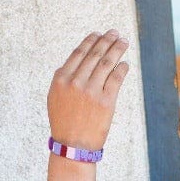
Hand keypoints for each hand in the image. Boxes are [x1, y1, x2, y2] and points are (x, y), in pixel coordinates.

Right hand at [48, 30, 128, 151]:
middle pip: (95, 54)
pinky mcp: (106, 101)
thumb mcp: (55, 98)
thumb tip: (80, 57)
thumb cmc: (64, 123)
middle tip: (115, 33)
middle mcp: (75, 83)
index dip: (90, 41)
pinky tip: (124, 64)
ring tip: (123, 42)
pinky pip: (117, 77)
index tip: (98, 35)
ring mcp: (91, 91)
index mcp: (61, 80)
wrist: (72, 147)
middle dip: (107, 40)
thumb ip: (63, 78)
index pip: (79, 53)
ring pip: (107, 62)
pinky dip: (122, 68)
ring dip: (117, 49)